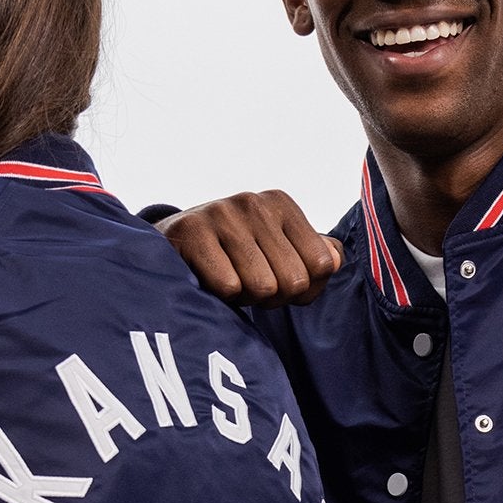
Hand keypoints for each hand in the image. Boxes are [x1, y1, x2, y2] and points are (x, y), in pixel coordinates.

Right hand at [158, 192, 342, 306]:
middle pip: (293, 281)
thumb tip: (332, 261)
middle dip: (273, 298)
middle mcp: (254, 203)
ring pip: (262, 287)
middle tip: (249, 285)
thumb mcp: (280, 251)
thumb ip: (319, 258)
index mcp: (282, 204)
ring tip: (229, 281)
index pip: (322, 266)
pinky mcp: (191, 232)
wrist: (170, 246)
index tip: (277, 279)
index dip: (302, 289)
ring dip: (245, 298)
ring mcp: (221, 213)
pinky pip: (229, 287)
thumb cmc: (233, 255)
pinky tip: (208, 281)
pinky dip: (221, 297)